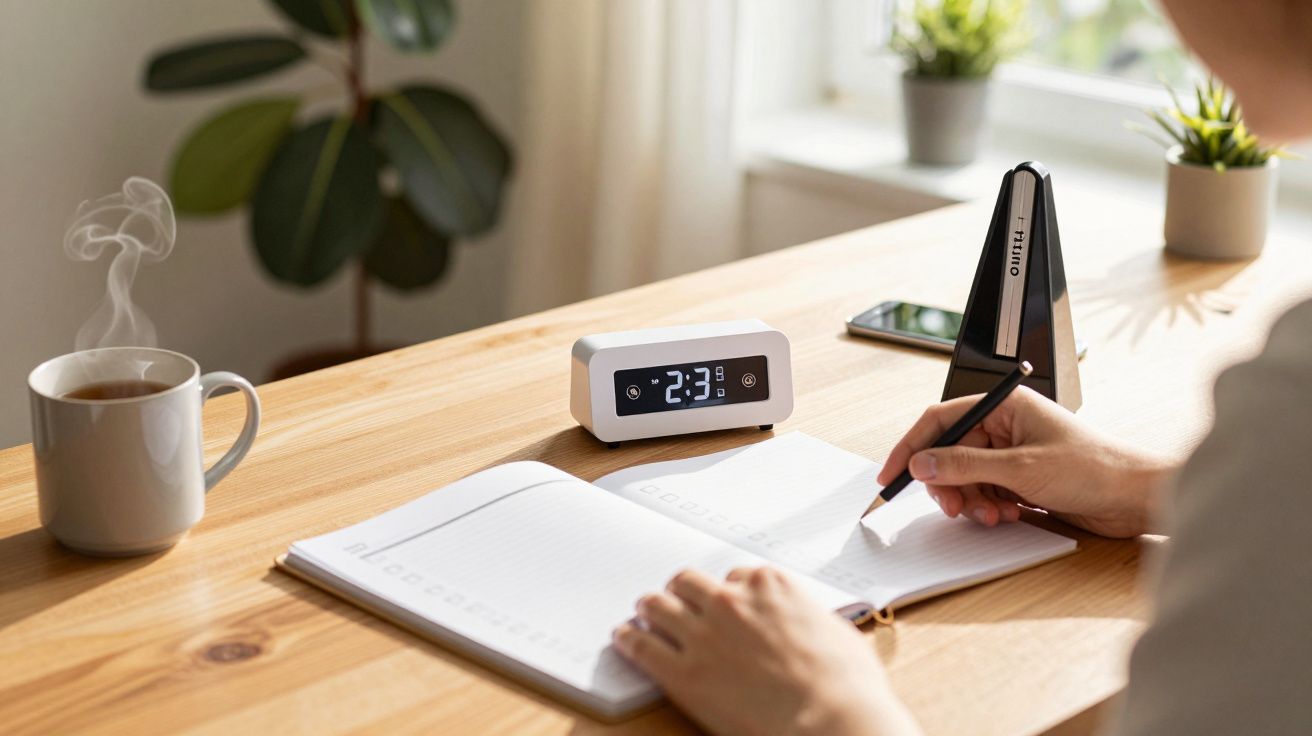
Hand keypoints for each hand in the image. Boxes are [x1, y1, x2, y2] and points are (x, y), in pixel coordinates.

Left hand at [612, 567, 919, 735]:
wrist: (831, 721)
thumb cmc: (845, 686)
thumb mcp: (837, 632)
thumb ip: (807, 618)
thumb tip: (807, 623)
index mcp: (770, 586)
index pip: (734, 576)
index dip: (727, 593)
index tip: (723, 603)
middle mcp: (731, 601)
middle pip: (687, 582)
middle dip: (682, 594)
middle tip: (677, 604)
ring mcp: (703, 634)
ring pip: (657, 604)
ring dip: (651, 609)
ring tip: (644, 617)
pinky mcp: (683, 672)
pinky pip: (640, 644)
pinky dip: (629, 639)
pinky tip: (624, 639)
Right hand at [878, 387, 1174, 537]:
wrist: (1136, 498)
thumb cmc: (1095, 469)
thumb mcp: (1021, 469)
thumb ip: (965, 465)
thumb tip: (922, 464)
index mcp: (1004, 407)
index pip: (940, 420)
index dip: (911, 447)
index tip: (892, 475)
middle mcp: (1005, 427)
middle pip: (948, 453)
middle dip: (946, 483)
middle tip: (953, 506)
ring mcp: (1012, 454)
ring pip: (965, 477)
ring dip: (970, 500)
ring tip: (991, 514)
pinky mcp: (1021, 480)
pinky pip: (984, 492)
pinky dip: (987, 507)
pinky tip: (1006, 515)